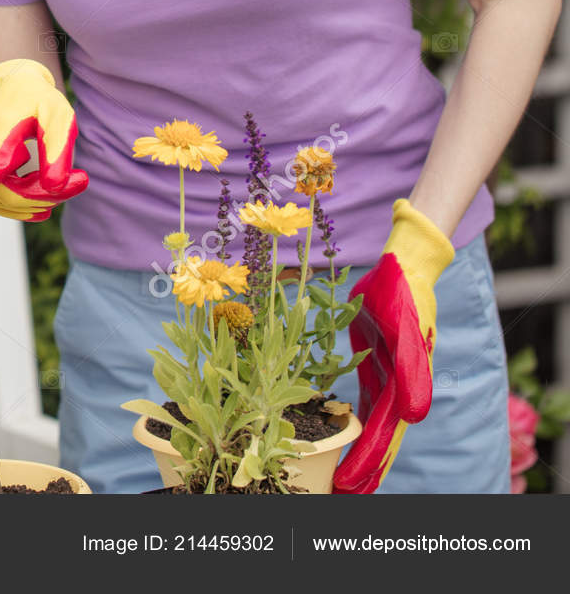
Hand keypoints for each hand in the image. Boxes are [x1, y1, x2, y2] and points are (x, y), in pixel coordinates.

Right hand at [0, 59, 87, 237]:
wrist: (6, 82)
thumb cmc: (36, 101)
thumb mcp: (59, 117)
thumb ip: (59, 152)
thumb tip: (53, 188)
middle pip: (1, 196)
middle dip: (37, 199)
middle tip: (73, 183)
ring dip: (22, 199)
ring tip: (48, 179)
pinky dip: (4, 195)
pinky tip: (24, 183)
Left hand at [332, 199, 453, 493]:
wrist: (401, 266)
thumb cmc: (403, 294)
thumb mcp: (406, 328)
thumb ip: (413, 373)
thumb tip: (414, 419)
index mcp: (407, 383)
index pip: (386, 432)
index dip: (371, 460)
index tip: (353, 485)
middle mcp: (400, 385)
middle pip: (381, 435)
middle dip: (366, 466)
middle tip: (346, 494)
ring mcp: (388, 375)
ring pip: (374, 422)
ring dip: (363, 450)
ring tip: (348, 480)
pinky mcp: (376, 363)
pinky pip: (368, 401)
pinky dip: (360, 422)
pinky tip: (348, 437)